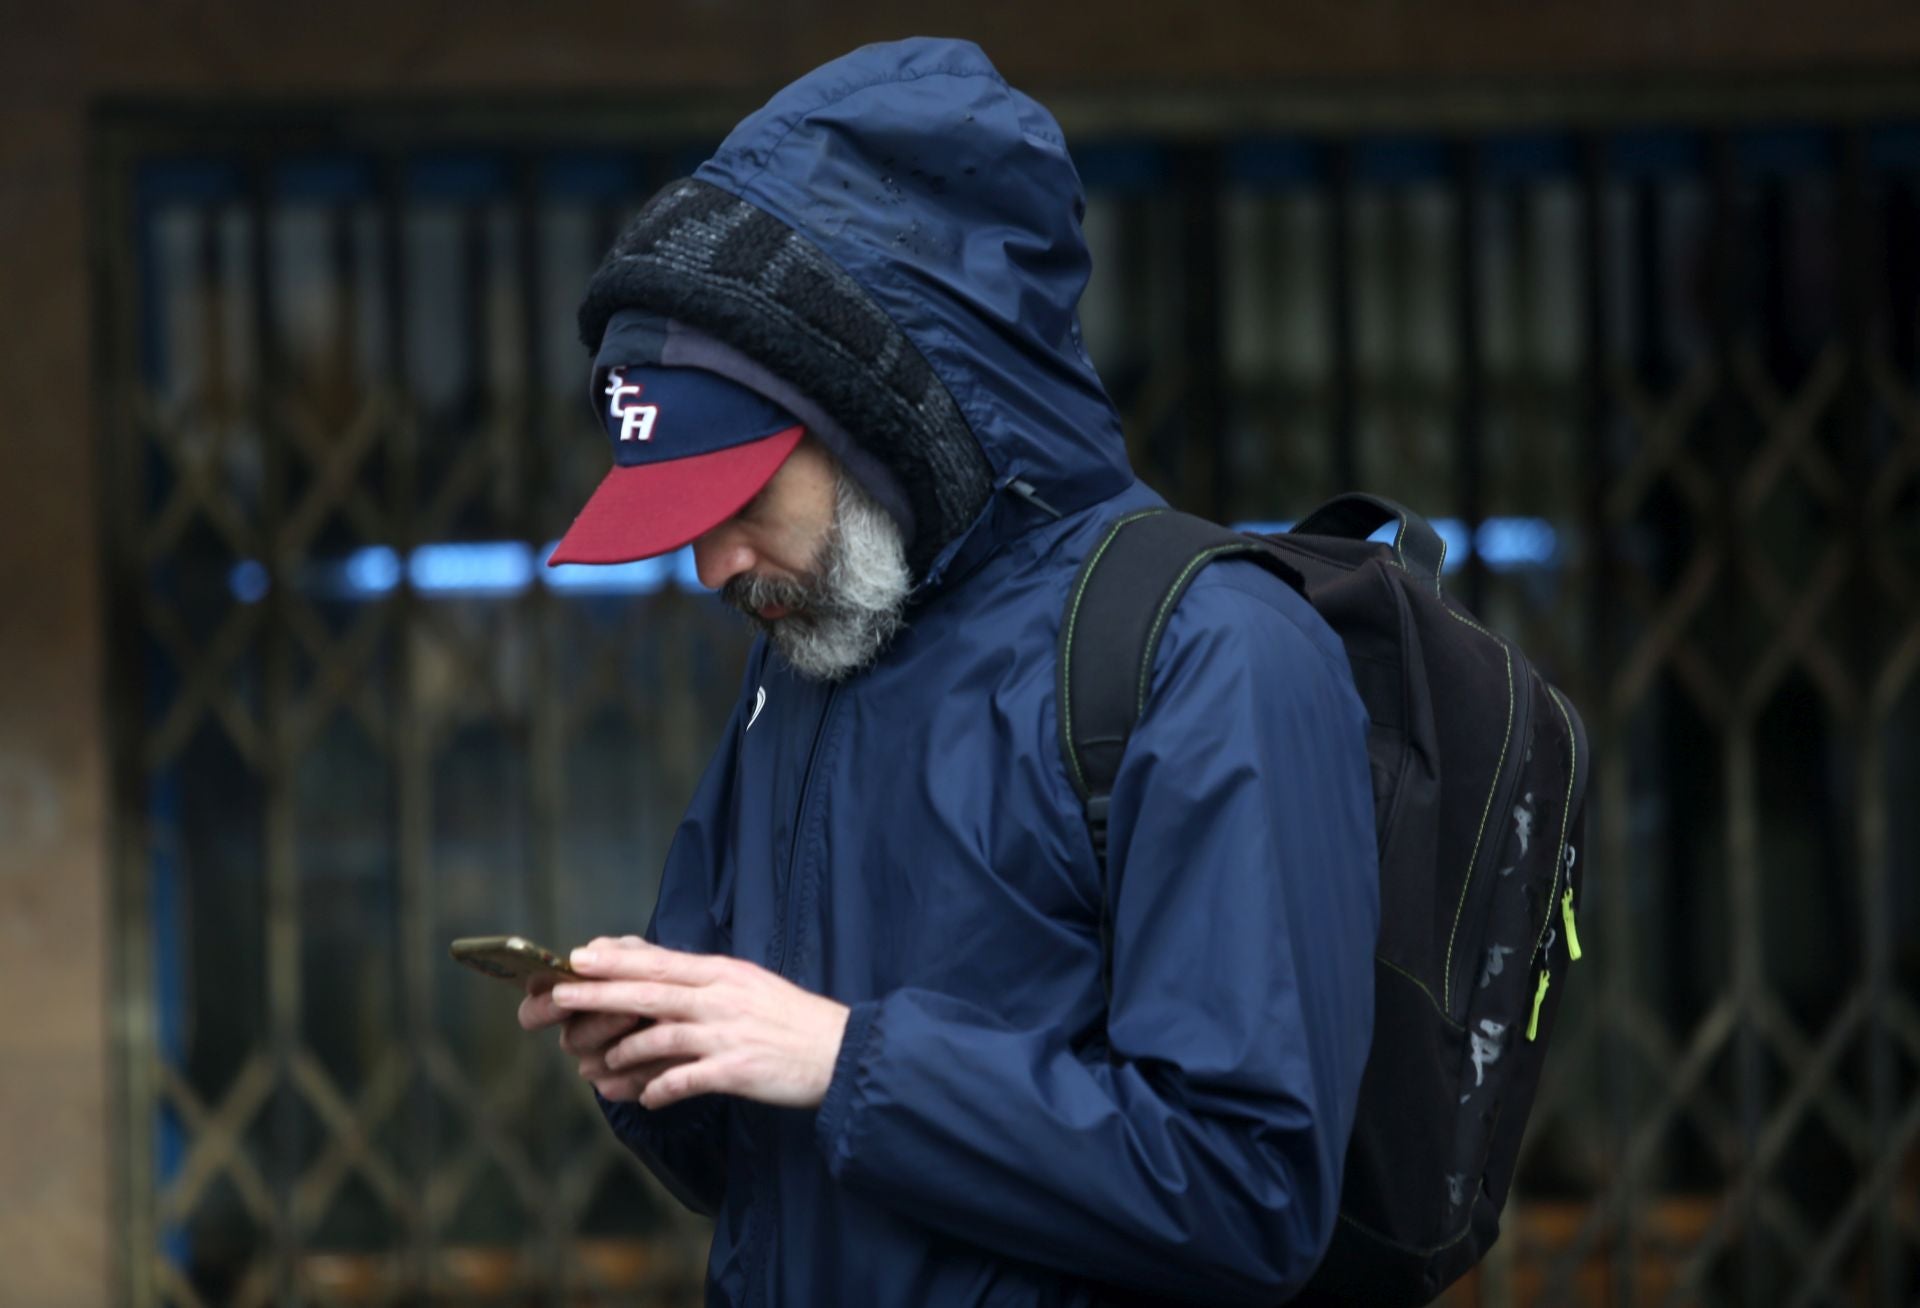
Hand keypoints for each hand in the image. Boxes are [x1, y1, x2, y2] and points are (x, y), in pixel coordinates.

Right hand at [518, 961, 673, 1102]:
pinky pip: (626, 1084)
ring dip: (629, 1047)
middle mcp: (575, 1036)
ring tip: (659, 1030)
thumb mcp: (639, 958)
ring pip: (598, 1064)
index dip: (542, 1008)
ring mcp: (595, 1064)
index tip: (561, 994)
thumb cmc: (652, 978)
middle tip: (629, 1013)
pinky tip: (672, 1055)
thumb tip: (587, 954)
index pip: (532, 1013)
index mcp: (566, 1004)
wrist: (687, 1010)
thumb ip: (617, 953)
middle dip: (601, 1024)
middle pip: (572, 1039)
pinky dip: (650, 1068)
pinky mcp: (619, 1085)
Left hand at [547, 935, 850, 1111]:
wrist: (840, 1052)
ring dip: (623, 1052)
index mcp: (723, 973)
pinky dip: (660, 1090)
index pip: (660, 961)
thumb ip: (707, 983)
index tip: (579, 955)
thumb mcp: (749, 986)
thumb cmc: (791, 1020)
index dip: (616, 959)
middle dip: (599, 993)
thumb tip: (663, 981)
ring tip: (599, 1065)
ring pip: (659, 1037)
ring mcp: (727, 1034)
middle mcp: (721, 998)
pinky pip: (684, 1080)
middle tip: (560, 995)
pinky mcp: (736, 1071)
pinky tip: (646, 1099)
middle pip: (649, 992)